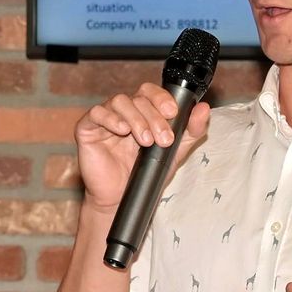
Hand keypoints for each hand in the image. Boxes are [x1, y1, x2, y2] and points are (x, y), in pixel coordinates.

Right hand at [73, 83, 210, 211]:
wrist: (121, 199)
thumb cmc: (146, 174)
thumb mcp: (175, 152)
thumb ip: (191, 131)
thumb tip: (204, 109)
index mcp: (142, 112)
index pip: (150, 92)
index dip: (162, 98)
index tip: (173, 113)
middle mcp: (123, 112)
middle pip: (138, 98)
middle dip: (154, 117)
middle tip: (163, 139)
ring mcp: (104, 119)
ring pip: (119, 101)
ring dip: (136, 119)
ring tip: (145, 141)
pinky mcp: (87, 129)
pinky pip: (96, 113)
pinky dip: (110, 118)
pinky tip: (122, 131)